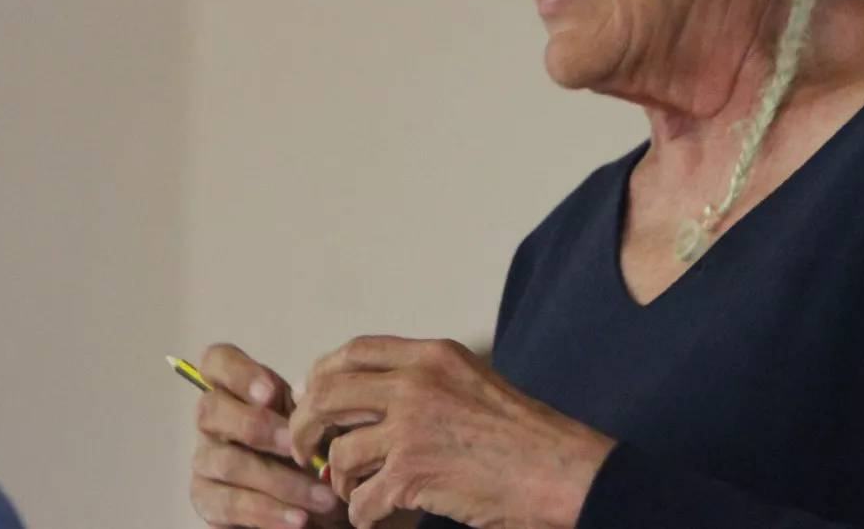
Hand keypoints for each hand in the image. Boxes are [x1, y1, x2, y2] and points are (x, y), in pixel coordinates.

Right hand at [190, 343, 346, 528]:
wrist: (315, 503)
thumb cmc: (312, 452)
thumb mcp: (317, 423)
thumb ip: (310, 408)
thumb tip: (309, 400)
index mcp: (239, 390)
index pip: (216, 362)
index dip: (238, 372)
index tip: (271, 393)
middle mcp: (214, 422)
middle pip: (209, 410)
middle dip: (255, 426)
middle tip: (295, 446)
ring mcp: (206, 461)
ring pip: (227, 462)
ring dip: (280, 482)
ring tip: (322, 499)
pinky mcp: (207, 500)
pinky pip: (230, 504)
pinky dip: (269, 513)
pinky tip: (299, 520)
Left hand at [289, 337, 614, 528]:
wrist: (559, 471)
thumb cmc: (523, 436)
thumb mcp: (472, 382)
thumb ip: (423, 380)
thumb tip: (368, 397)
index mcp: (431, 355)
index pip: (353, 351)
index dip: (322, 375)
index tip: (311, 398)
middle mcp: (416, 382)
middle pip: (328, 394)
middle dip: (305, 426)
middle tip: (304, 449)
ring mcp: (412, 427)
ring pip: (340, 453)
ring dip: (340, 480)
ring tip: (355, 491)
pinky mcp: (412, 472)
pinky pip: (361, 498)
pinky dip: (362, 513)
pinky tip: (374, 516)